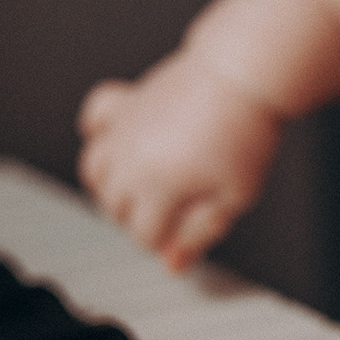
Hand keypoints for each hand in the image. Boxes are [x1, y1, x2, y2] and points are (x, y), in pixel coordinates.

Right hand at [77, 49, 282, 270]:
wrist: (244, 74)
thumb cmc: (245, 133)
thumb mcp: (235, 196)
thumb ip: (200, 233)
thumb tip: (172, 265)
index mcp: (157, 186)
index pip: (143, 236)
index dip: (168, 241)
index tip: (190, 228)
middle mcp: (130, 159)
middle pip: (115, 208)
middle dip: (142, 216)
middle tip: (178, 206)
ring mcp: (124, 128)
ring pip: (94, 171)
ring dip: (114, 185)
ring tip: (145, 184)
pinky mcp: (127, 100)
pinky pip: (94, 117)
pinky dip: (99, 131)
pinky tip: (119, 139)